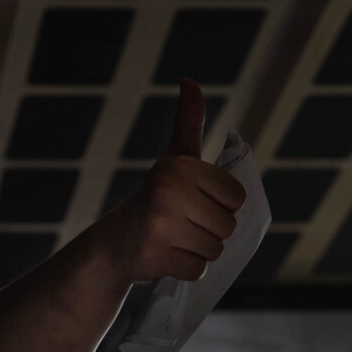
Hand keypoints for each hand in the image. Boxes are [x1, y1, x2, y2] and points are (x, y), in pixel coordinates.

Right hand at [96, 78, 246, 284]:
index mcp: (180, 167)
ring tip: (174, 239)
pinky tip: (166, 256)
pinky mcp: (155, 257)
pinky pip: (197, 269)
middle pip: (227, 226)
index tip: (195, 203)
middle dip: (210, 231)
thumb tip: (190, 81)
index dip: (221, 205)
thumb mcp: (174, 158)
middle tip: (182, 225)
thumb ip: (188, 123)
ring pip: (214, 249)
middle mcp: (169, 192)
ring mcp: (160, 226)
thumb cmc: (155, 198)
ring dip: (199, 250)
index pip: (236, 197)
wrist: (114, 243)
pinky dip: (185, 268)